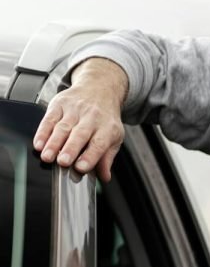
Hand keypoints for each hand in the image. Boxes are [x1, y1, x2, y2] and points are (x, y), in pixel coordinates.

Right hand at [33, 57, 127, 182]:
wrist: (99, 89)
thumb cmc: (105, 118)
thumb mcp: (114, 137)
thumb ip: (107, 158)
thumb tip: (104, 177)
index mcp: (107, 128)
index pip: (99, 143)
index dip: (90, 156)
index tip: (81, 167)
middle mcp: (92, 117)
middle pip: (80, 134)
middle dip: (70, 149)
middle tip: (62, 162)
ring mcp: (75, 110)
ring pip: (62, 127)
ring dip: (53, 143)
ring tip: (47, 157)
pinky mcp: (60, 104)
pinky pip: (50, 118)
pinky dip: (42, 131)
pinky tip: (39, 143)